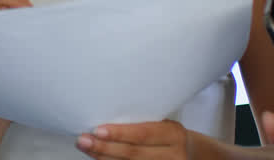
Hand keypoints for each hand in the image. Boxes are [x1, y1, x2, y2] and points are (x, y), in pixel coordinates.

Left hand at [76, 120, 193, 158]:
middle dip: (104, 147)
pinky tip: (98, 158)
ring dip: (103, 157)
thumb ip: (142, 121)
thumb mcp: (163, 122)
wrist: (190, 152)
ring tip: (86, 148)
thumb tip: (105, 117)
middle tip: (83, 140)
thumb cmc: (168, 133)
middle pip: (133, 153)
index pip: (143, 134)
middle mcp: (173, 155)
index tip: (98, 130)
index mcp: (174, 134)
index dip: (119, 134)